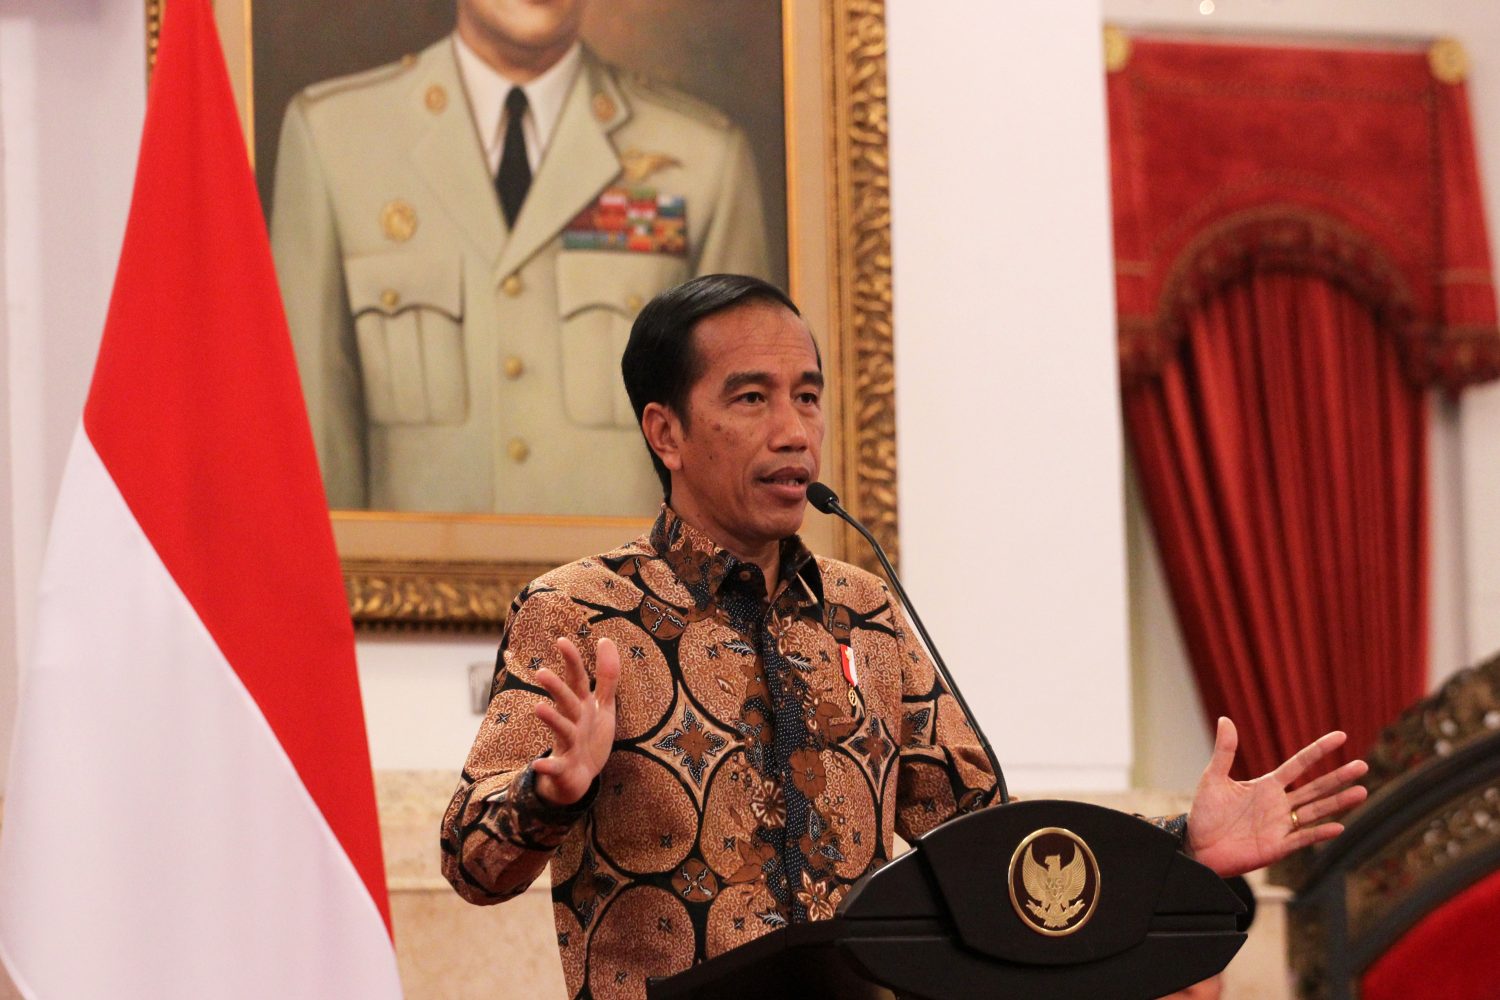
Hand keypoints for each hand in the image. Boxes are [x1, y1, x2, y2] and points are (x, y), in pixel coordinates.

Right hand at [531, 636, 619, 806]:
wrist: (578, 778)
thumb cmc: (589, 736)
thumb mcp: (602, 705)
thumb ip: (607, 675)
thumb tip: (605, 639)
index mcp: (581, 706)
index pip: (576, 679)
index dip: (572, 661)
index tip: (562, 640)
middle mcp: (572, 721)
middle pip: (566, 702)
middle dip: (556, 688)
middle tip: (542, 672)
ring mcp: (567, 744)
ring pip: (561, 730)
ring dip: (551, 719)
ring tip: (537, 708)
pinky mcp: (563, 768)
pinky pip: (555, 767)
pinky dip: (546, 766)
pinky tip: (538, 764)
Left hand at [1186, 717, 1368, 877]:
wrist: (1196, 846)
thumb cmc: (1205, 813)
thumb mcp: (1213, 778)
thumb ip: (1224, 751)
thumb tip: (1225, 719)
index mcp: (1267, 785)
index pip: (1299, 764)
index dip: (1319, 750)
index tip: (1341, 736)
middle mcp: (1279, 804)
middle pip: (1315, 788)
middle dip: (1338, 777)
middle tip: (1363, 765)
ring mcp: (1281, 826)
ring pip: (1316, 811)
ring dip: (1338, 802)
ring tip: (1362, 792)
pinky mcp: (1277, 847)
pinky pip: (1302, 839)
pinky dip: (1319, 833)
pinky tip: (1339, 826)